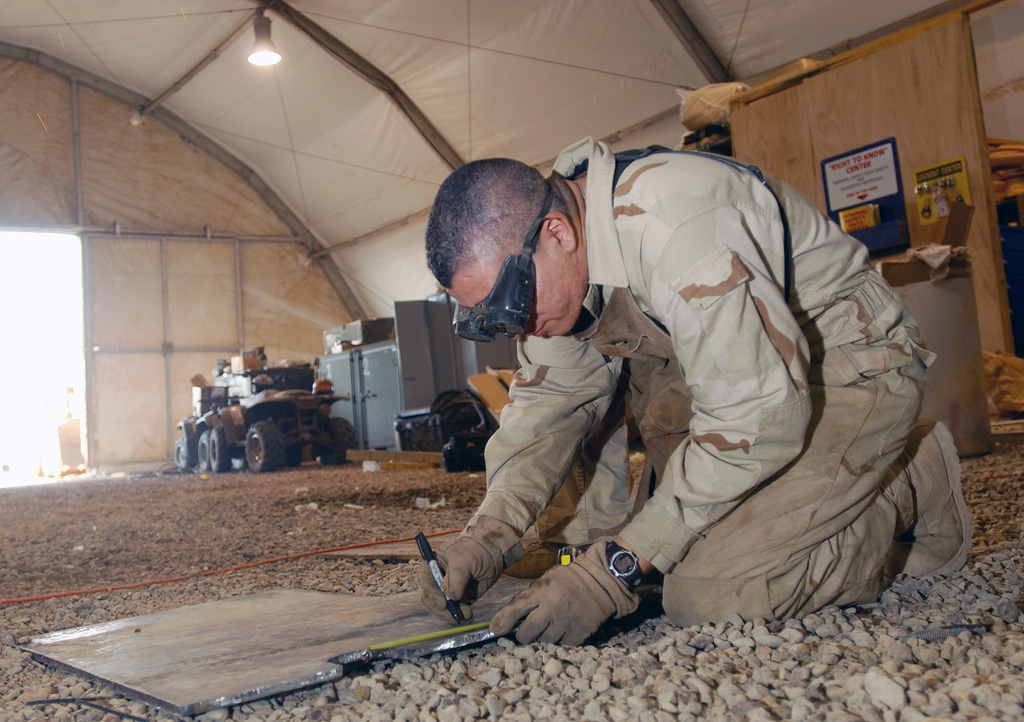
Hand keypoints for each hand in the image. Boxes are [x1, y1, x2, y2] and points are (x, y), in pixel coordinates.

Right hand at [418, 516, 521, 621]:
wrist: (491, 554)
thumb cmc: (475, 552)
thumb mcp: (465, 561)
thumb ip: (456, 579)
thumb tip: (452, 598)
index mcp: (432, 565)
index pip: (424, 582)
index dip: (431, 594)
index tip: (443, 604)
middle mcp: (436, 580)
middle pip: (430, 599)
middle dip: (441, 609)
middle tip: (455, 615)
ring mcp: (446, 591)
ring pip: (441, 609)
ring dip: (452, 614)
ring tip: (467, 614)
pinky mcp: (457, 599)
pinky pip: (454, 611)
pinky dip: (459, 615)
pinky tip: (468, 613)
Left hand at [489, 541, 639, 644]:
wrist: (601, 582)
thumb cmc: (569, 579)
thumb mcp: (546, 581)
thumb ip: (529, 598)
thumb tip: (508, 618)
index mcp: (541, 592)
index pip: (515, 609)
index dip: (502, 622)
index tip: (495, 630)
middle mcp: (552, 609)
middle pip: (526, 634)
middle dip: (522, 635)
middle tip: (525, 631)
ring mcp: (565, 623)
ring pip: (543, 641)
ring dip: (541, 638)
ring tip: (548, 626)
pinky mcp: (578, 634)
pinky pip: (560, 645)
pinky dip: (558, 641)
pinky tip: (561, 630)